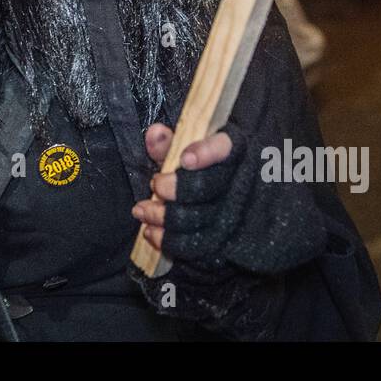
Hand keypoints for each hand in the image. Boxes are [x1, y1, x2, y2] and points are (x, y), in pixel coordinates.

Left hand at [132, 122, 234, 251]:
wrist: (240, 215)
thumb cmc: (207, 175)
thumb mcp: (192, 154)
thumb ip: (171, 143)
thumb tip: (154, 132)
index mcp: (236, 152)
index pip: (228, 148)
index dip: (207, 153)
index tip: (185, 159)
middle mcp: (240, 183)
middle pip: (206, 187)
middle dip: (173, 188)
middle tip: (155, 184)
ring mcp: (236, 216)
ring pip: (198, 219)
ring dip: (162, 216)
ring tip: (141, 210)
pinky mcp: (226, 244)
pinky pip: (196, 247)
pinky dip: (167, 241)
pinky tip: (151, 233)